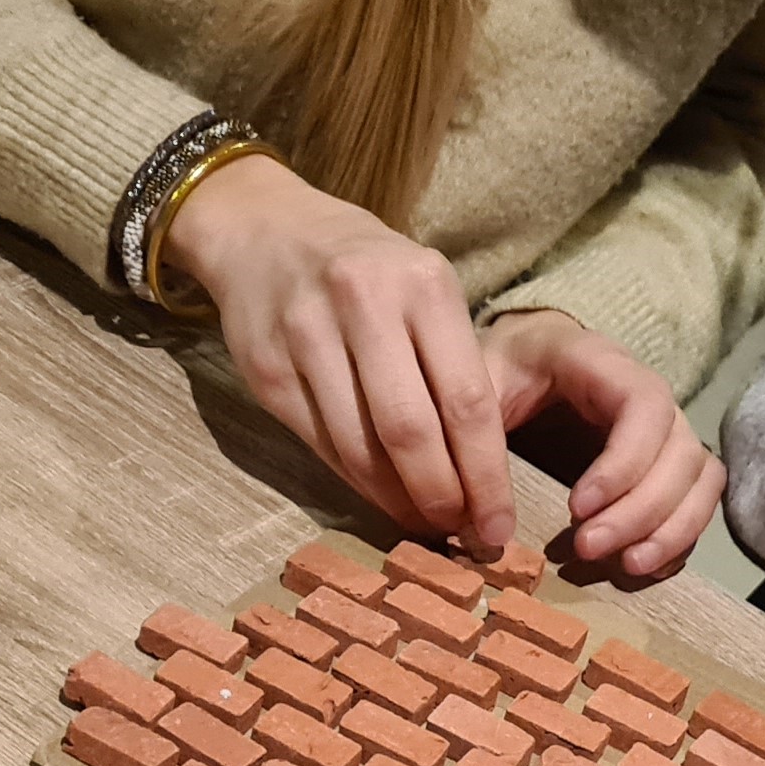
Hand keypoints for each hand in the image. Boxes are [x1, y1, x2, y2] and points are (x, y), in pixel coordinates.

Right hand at [165, 155, 515, 548]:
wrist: (264, 230)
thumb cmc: (367, 269)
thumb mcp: (422, 288)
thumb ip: (451, 366)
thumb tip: (481, 473)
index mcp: (422, 284)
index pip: (467, 400)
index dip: (486, 475)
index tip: (499, 525)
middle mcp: (364, 303)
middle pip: (411, 431)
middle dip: (442, 498)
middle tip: (462, 536)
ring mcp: (306, 335)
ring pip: (359, 447)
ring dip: (396, 500)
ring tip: (424, 522)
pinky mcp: (266, 368)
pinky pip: (319, 444)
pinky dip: (355, 481)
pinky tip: (379, 495)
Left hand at [482, 310, 721, 577]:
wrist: (516, 359)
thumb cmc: (494, 370)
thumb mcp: (472, 382)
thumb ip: (475, 436)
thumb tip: (482, 521)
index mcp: (599, 361)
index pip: (645, 405)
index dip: (624, 463)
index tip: (577, 509)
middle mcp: (645, 392)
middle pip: (681, 450)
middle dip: (643, 510)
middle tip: (588, 549)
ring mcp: (662, 428)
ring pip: (700, 477)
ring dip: (671, 528)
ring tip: (627, 567)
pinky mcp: (663, 463)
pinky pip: (697, 498)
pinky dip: (679, 536)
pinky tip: (641, 566)